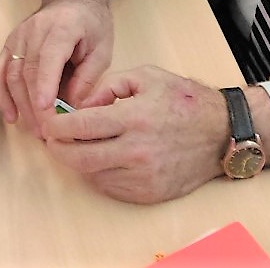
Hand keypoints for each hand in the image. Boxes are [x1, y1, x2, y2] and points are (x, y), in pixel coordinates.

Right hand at [0, 0, 113, 135]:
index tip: (45, 110)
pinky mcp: (9, 44)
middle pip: (28, 71)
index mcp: (63, 26)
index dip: (45, 84)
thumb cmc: (91, 24)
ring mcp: (18, 36)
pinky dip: (1, 95)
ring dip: (21, 105)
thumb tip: (71, 107)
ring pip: (12, 75)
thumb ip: (87, 78)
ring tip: (35, 129)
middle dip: (35, 105)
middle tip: (47, 132)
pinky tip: (11, 115)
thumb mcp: (102, 50)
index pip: (49, 57)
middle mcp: (35, 29)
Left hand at [39, 65, 227, 203]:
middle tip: (53, 140)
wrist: (221, 133)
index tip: (48, 123)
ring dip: (80, 161)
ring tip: (79, 146)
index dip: (57, 126)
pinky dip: (101, 173)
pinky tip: (104, 158)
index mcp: (134, 117)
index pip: (80, 127)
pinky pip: (111, 187)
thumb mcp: (146, 76)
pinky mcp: (148, 193)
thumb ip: (110, 86)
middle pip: (79, 158)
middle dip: (58, 149)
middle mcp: (136, 150)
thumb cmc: (184, 100)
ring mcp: (142, 176)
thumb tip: (82, 105)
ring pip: (93, 174)